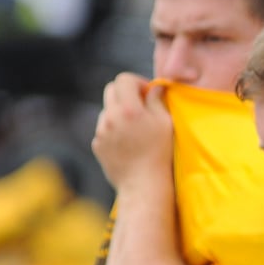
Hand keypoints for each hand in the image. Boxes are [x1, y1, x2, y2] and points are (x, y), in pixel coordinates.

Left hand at [91, 74, 173, 189]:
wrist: (144, 185)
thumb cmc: (160, 154)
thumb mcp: (166, 124)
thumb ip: (157, 101)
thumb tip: (155, 87)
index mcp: (129, 109)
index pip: (124, 79)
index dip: (137, 82)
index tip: (147, 93)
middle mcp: (111, 117)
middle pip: (111, 90)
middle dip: (126, 93)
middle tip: (141, 107)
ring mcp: (101, 131)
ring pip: (107, 110)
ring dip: (119, 113)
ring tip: (135, 131)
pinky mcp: (97, 144)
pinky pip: (104, 130)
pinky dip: (114, 131)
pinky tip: (128, 145)